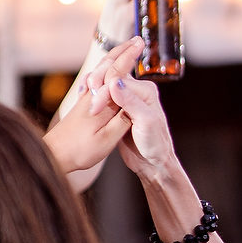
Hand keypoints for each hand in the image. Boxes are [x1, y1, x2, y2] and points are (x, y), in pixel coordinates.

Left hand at [44, 38, 142, 172]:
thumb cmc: (80, 151)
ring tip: (126, 51)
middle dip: (122, 51)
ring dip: (115, 59)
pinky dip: (108, 72)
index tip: (141, 42)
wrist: (55, 155)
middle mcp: (92, 95)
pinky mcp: (85, 105)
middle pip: (108, 66)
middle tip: (136, 40)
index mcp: (102, 102)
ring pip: (102, 72)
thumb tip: (134, 102)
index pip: (118, 72)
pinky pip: (98, 81)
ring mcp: (87, 99)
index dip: (129, 56)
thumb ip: (121, 120)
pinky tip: (109, 74)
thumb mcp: (106, 140)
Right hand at [84, 40, 174, 176]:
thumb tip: (115, 82)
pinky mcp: (117, 110)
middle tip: (90, 108)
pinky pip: (102, 99)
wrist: (153, 163)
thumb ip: (132, 102)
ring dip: (92, 93)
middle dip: (95, 90)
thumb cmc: (155, 144)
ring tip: (86, 105)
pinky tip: (86, 105)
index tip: (95, 109)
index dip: (104, 93)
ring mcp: (126, 100)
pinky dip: (93, 99)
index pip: (118, 81)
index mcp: (146, 90)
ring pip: (104, 88)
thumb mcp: (146, 123)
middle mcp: (136, 92)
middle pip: (109, 79)